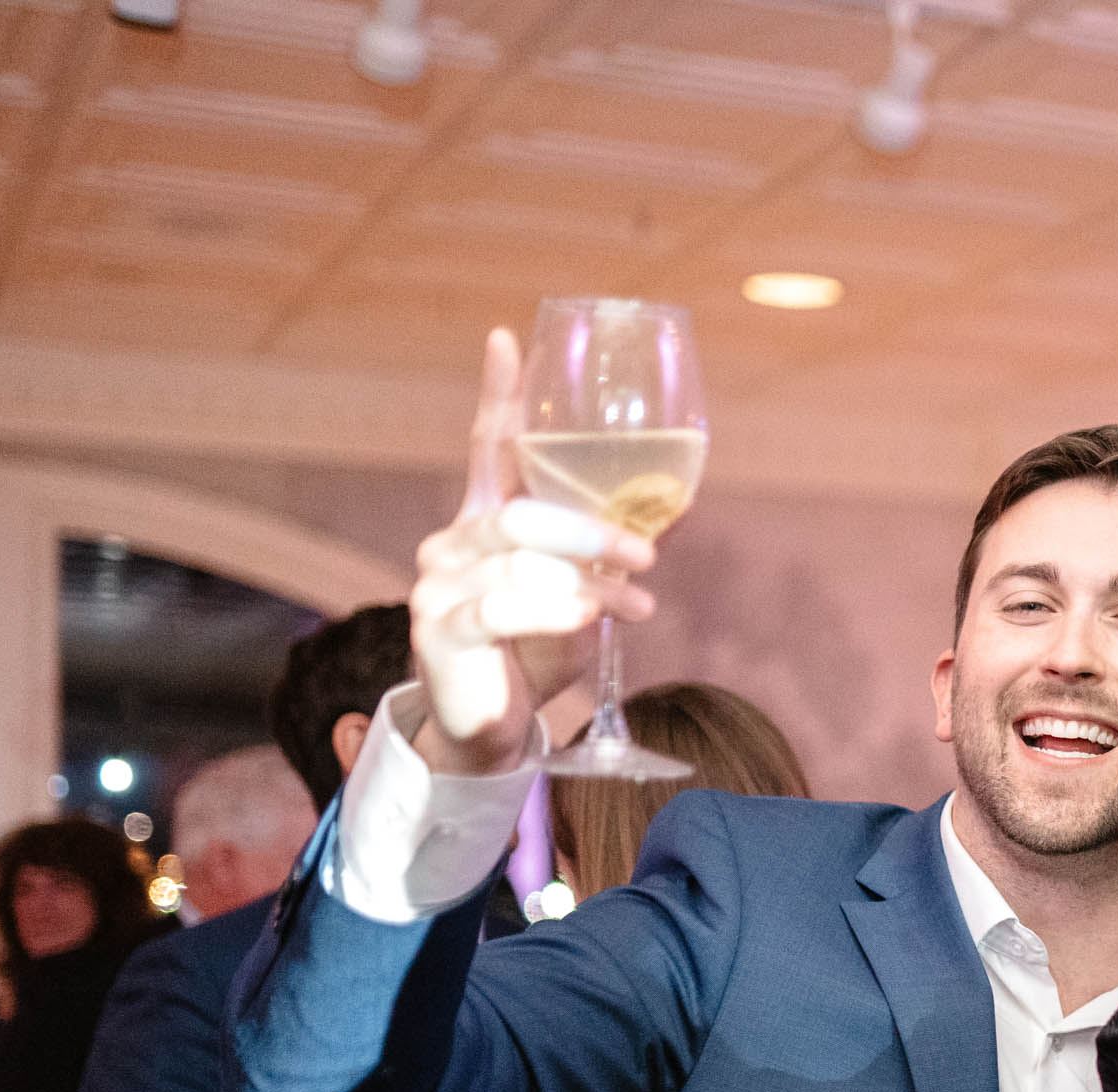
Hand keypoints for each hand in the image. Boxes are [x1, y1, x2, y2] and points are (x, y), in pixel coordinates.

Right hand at [410, 329, 657, 774]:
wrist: (493, 729)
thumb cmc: (537, 651)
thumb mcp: (586, 593)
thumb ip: (617, 549)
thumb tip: (679, 503)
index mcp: (484, 522)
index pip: (487, 445)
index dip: (499, 394)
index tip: (508, 337)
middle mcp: (452, 542)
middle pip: (524, 509)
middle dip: (593, 529)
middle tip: (648, 553)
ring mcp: (438, 583)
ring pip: (520, 558)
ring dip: (589, 578)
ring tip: (637, 602)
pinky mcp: (440, 629)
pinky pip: (502, 607)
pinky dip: (555, 610)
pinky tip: (591, 618)